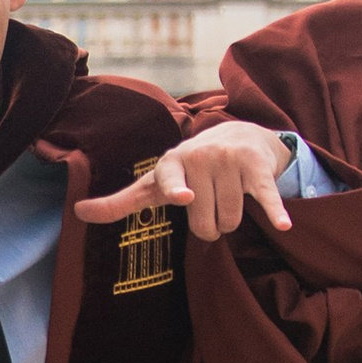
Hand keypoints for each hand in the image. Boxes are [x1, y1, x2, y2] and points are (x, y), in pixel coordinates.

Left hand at [73, 120, 295, 241]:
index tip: (184, 195)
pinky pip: (265, 198)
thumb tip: (77, 213)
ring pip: (231, 221)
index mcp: (171, 163)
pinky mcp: (257, 169)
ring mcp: (230, 162)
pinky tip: (284, 225)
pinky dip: (274, 212)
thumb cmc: (189, 170)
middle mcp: (200, 157)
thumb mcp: (155, 182)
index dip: (177, 188)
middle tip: (208, 205)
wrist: (240, 137)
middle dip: (209, 226)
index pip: (170, 180)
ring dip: (232, 223)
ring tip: (228, 199)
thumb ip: (120, 201)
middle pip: (204, 223)